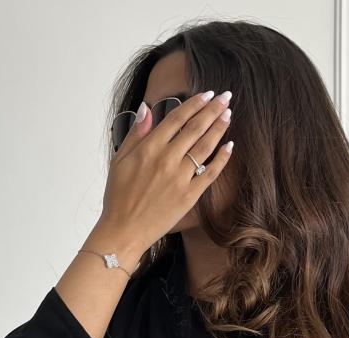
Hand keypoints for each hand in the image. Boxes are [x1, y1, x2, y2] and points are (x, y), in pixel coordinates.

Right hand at [99, 89, 234, 257]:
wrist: (124, 231)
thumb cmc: (118, 197)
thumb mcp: (119, 161)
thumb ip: (136, 134)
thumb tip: (147, 109)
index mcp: (149, 148)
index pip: (177, 118)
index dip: (194, 103)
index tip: (207, 94)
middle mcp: (167, 160)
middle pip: (195, 128)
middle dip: (213, 109)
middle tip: (226, 97)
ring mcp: (180, 178)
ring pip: (205, 147)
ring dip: (219, 128)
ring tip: (228, 114)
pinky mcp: (189, 196)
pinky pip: (210, 173)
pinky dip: (222, 158)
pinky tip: (230, 146)